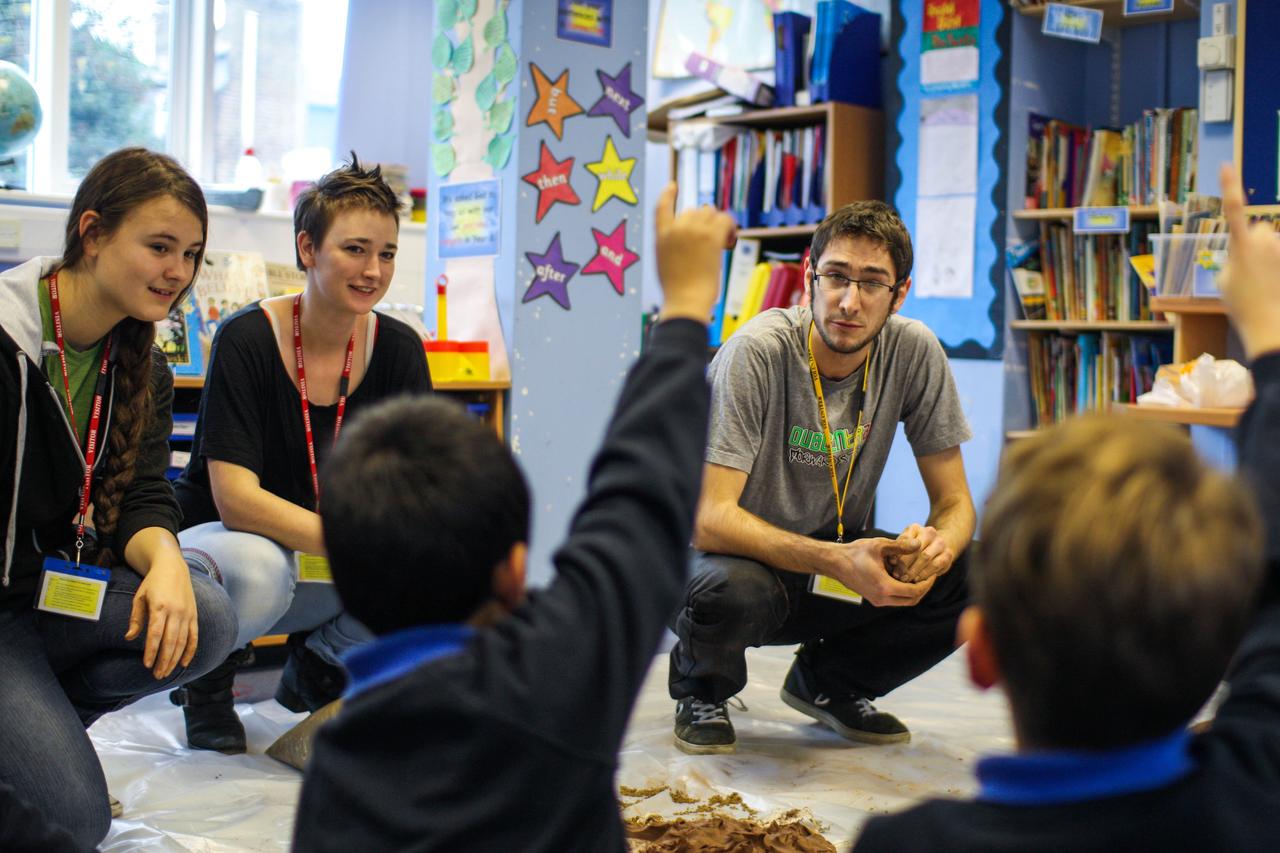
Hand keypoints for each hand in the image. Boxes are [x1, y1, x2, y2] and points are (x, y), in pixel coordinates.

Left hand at [125, 555, 198, 678]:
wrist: (173, 567)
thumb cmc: (153, 583)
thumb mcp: (140, 597)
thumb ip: (136, 618)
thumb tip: (130, 638)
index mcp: (160, 606)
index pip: (156, 634)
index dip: (152, 651)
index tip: (146, 665)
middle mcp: (176, 611)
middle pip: (171, 641)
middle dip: (164, 660)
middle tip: (157, 675)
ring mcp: (187, 614)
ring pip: (183, 641)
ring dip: (175, 659)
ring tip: (166, 672)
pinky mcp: (194, 615)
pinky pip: (194, 636)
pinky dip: (190, 651)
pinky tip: (184, 663)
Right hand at [653, 182, 736, 321]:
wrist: (686, 301)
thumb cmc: (677, 291)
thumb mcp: (665, 264)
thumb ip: (673, 246)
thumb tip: (689, 240)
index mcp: (661, 236)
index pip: (662, 207)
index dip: (668, 194)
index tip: (673, 186)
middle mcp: (676, 228)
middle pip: (693, 211)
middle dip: (702, 223)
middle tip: (711, 242)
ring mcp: (694, 231)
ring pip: (709, 212)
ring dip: (715, 224)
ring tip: (720, 243)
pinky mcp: (711, 237)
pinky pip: (725, 219)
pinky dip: (729, 227)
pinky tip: (728, 242)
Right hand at [827, 535, 935, 606]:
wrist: (835, 562)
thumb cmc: (856, 553)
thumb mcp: (879, 546)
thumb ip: (901, 546)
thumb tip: (918, 544)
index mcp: (885, 587)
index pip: (915, 591)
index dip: (926, 583)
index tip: (932, 573)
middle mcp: (882, 598)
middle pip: (911, 600)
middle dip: (922, 589)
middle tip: (928, 576)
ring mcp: (877, 600)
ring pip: (903, 601)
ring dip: (913, 591)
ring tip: (918, 576)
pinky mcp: (873, 598)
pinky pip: (894, 599)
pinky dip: (903, 591)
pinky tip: (904, 577)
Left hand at [887, 523, 954, 582]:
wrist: (936, 549)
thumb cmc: (911, 550)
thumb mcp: (902, 547)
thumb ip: (896, 552)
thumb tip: (892, 561)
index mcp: (915, 528)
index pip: (905, 540)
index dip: (897, 552)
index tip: (891, 563)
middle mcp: (930, 532)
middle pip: (915, 549)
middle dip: (905, 564)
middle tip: (897, 575)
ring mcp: (940, 543)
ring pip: (926, 557)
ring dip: (914, 570)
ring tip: (905, 579)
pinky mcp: (948, 554)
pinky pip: (935, 565)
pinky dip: (924, 574)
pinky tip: (916, 580)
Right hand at [1220, 162, 1279, 359]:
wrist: (1269, 322)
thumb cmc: (1241, 304)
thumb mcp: (1224, 280)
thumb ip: (1232, 258)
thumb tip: (1245, 250)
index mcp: (1240, 246)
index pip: (1232, 211)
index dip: (1229, 187)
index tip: (1226, 166)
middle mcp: (1264, 242)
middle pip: (1260, 229)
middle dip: (1256, 241)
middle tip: (1250, 269)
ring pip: (1273, 243)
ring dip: (1270, 255)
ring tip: (1266, 282)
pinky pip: (1278, 255)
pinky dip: (1276, 265)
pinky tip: (1273, 281)